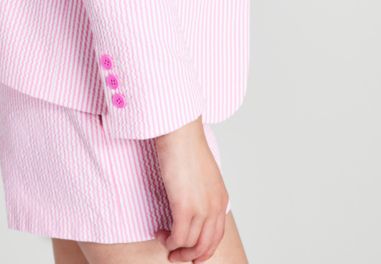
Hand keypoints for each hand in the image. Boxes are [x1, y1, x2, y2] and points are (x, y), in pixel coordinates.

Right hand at [153, 116, 228, 262]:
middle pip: (206, 246)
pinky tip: (159, 232)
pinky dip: (168, 241)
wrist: (180, 130)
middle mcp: (215, 206)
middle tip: (174, 256)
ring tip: (163, 238)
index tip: (190, 253)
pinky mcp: (185, 207)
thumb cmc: (185, 145)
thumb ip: (201, 192)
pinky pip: (178, 238)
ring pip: (191, 245)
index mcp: (221, 198)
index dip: (203, 249)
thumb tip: (190, 204)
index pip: (216, 236)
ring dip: (175, 248)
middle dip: (189, 256)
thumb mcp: (201, 174)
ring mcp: (202, 208)